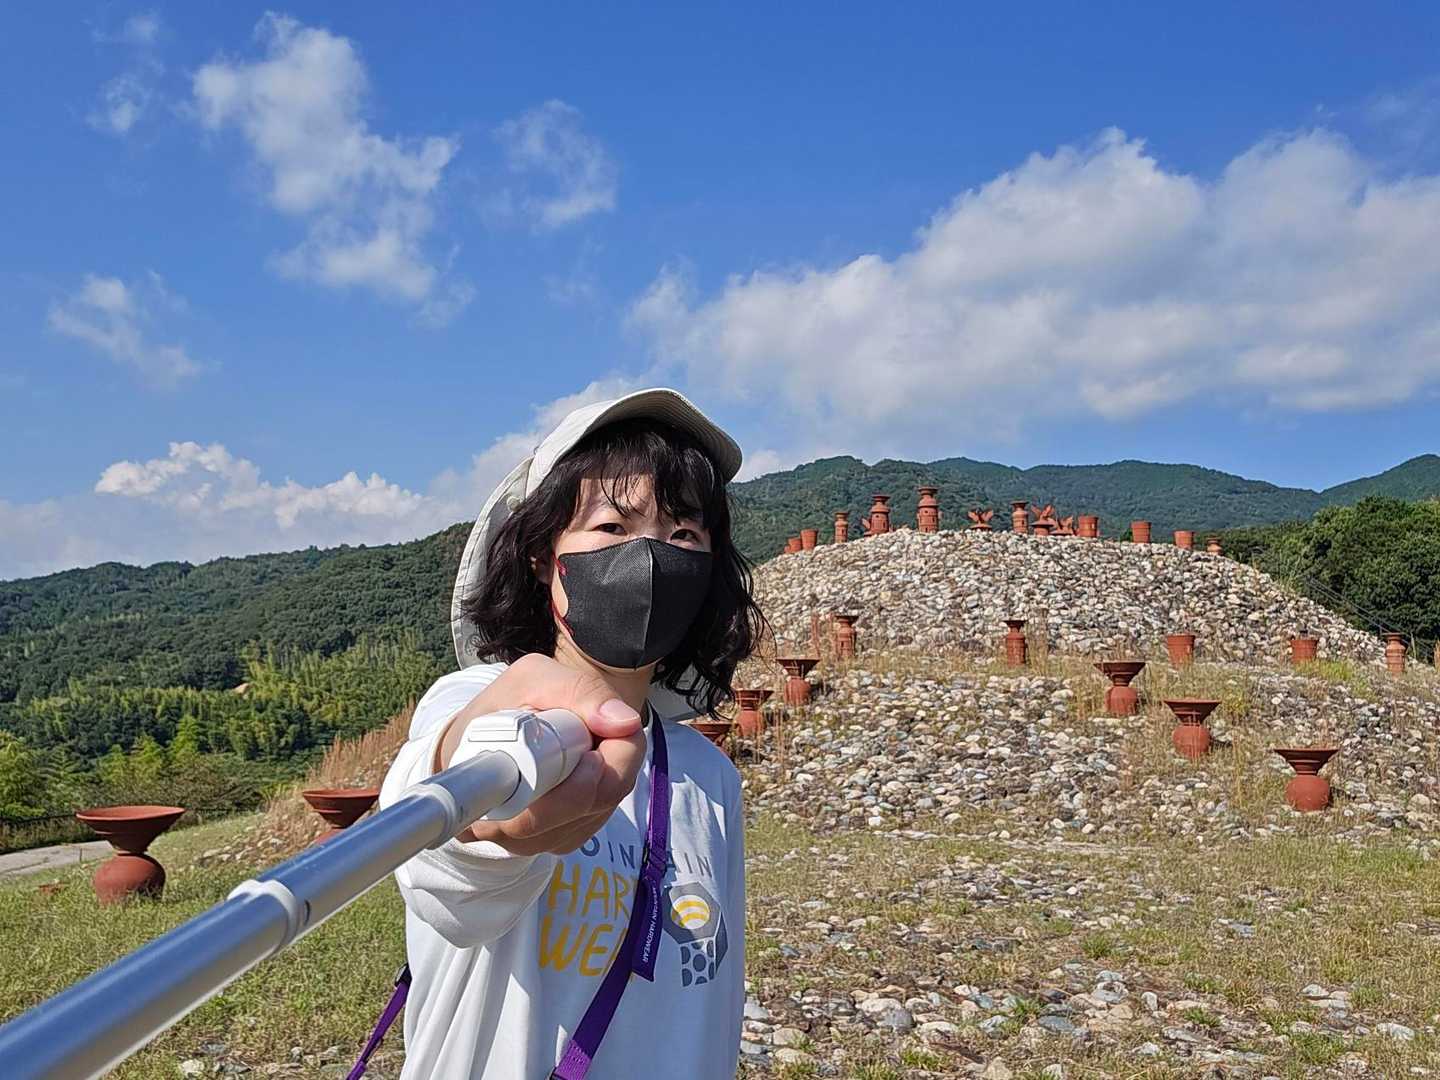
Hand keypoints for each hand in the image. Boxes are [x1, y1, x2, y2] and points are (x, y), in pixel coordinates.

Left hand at [435, 654, 646, 854]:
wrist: (491, 723)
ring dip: (517, 823)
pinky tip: (496, 808)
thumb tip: (624, 722)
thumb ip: (583, 692)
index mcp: (618, 738)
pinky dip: (511, 834)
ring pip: (559, 834)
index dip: (581, 783)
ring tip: (490, 792)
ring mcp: (588, 813)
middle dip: (539, 809)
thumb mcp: (539, 677)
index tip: (540, 771)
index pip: (618, 775)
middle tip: (498, 787)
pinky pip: (542, 846)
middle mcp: (611, 780)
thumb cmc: (518, 696)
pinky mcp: (563, 834)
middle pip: (587, 812)